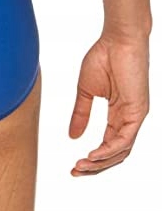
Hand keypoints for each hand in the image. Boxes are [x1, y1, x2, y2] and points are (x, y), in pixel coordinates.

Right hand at [69, 35, 148, 175]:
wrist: (118, 39)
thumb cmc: (104, 57)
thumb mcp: (86, 91)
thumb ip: (81, 114)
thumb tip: (72, 136)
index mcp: (118, 115)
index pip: (108, 146)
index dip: (92, 159)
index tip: (73, 166)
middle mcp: (129, 119)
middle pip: (115, 154)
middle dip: (95, 167)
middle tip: (75, 172)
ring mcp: (135, 117)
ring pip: (121, 151)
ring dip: (100, 162)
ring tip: (81, 165)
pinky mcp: (139, 112)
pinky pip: (125, 140)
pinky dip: (109, 150)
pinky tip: (93, 154)